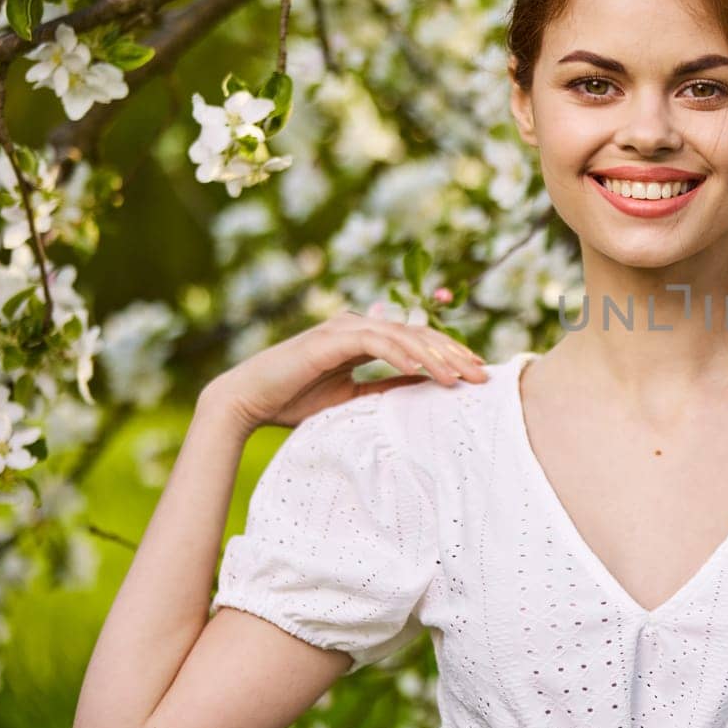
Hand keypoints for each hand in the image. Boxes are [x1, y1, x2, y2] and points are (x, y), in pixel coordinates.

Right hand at [205, 311, 489, 431]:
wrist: (245, 402)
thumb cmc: (292, 401)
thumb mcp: (350, 398)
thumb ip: (383, 388)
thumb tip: (421, 387)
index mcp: (362, 337)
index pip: (415, 340)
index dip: (448, 354)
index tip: (475, 376)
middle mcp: (356, 325)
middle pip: (417, 333)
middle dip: (453, 353)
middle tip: (482, 375)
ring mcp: (344, 328)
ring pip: (403, 335)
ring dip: (435, 356)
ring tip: (460, 378)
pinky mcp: (331, 338)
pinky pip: (378, 342)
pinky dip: (404, 355)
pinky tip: (426, 372)